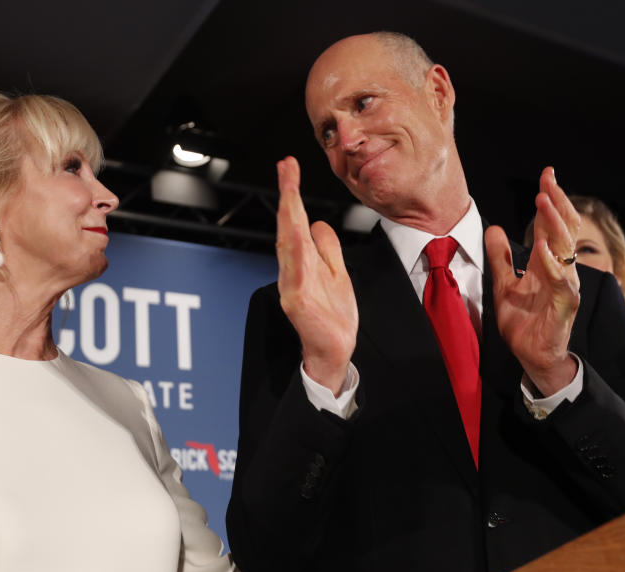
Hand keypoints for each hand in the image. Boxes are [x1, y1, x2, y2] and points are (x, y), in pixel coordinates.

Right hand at [275, 156, 357, 393]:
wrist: (334, 352)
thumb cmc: (333, 317)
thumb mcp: (337, 273)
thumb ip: (328, 248)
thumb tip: (318, 221)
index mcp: (303, 262)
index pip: (296, 221)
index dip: (293, 193)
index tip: (290, 167)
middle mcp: (294, 270)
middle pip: (289, 226)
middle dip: (288, 195)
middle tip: (287, 166)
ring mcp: (293, 285)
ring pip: (289, 245)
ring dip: (289, 217)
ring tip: (290, 192)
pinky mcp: (298, 302)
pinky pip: (296, 272)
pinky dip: (295, 252)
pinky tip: (295, 233)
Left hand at [485, 167, 580, 395]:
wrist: (533, 356)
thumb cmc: (524, 322)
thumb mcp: (504, 284)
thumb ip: (501, 258)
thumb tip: (494, 228)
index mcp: (546, 263)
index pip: (550, 224)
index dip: (550, 200)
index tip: (547, 175)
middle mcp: (560, 270)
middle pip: (562, 229)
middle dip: (556, 203)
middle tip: (548, 180)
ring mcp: (565, 286)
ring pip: (564, 249)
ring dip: (553, 225)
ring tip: (543, 202)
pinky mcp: (564, 305)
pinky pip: (560, 282)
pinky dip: (551, 264)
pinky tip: (541, 248)